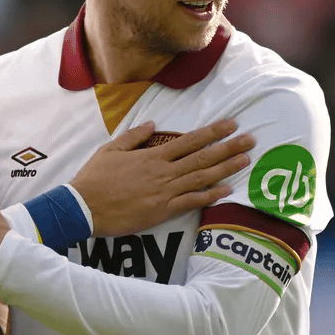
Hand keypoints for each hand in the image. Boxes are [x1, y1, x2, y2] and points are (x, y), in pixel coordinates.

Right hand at [70, 119, 253, 236]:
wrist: (84, 207)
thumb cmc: (94, 178)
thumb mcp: (110, 149)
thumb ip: (134, 136)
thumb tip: (153, 124)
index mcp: (152, 155)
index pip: (189, 140)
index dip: (212, 132)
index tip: (231, 124)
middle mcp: (163, 172)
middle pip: (202, 157)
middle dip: (228, 147)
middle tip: (250, 140)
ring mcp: (164, 192)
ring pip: (202, 178)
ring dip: (226, 168)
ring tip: (245, 160)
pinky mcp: (162, 211)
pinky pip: (192, 202)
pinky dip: (210, 195)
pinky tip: (227, 190)